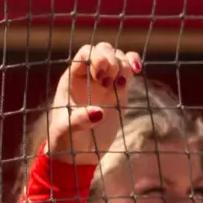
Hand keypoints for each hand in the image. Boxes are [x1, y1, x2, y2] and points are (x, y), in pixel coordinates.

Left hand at [47, 41, 142, 164]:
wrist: (78, 153)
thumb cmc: (65, 141)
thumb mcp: (66, 132)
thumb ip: (79, 121)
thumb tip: (99, 113)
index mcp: (71, 80)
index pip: (85, 54)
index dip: (96, 57)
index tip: (101, 74)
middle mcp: (88, 76)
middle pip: (103, 50)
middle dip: (112, 59)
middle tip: (109, 81)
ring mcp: (105, 81)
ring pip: (118, 56)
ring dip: (124, 64)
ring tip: (121, 84)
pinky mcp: (119, 90)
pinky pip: (128, 67)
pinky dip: (134, 63)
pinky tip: (137, 70)